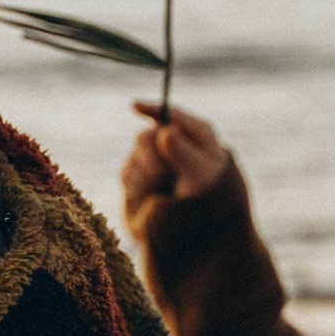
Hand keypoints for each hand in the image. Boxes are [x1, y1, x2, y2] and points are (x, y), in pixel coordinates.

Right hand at [121, 101, 229, 216]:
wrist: (195, 229)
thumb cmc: (207, 198)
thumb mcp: (200, 175)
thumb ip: (184, 153)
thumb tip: (166, 132)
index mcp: (194, 134)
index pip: (170, 115)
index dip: (152, 109)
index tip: (135, 106)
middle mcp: (171, 141)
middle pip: (146, 136)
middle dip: (151, 156)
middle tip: (164, 174)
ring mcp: (152, 157)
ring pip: (134, 154)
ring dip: (147, 173)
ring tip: (164, 186)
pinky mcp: (136, 175)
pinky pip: (127, 174)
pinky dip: (139, 185)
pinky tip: (153, 193)